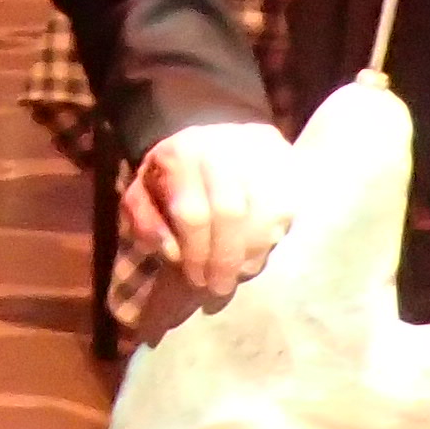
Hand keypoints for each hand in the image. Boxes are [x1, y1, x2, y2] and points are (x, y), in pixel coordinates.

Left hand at [123, 121, 297, 305]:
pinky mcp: (287, 163)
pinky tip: (255, 254)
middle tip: (219, 287)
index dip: (196, 253)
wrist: (212, 141)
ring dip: (250, 254)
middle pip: (231, 214)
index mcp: (182, 153)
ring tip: (237, 273)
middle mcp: (223, 146)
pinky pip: (286, 212)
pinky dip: (270, 241)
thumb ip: (146, 222)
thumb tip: (172, 252)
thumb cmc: (175, 176)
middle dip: (225, 259)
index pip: (193, 213)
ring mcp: (260, 152)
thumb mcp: (143, 193)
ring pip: (264, 215)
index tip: (195, 280)